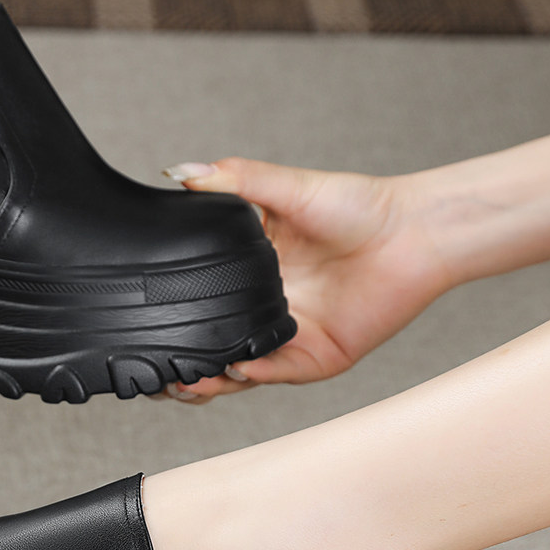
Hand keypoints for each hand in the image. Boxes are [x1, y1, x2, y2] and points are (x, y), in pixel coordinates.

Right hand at [161, 158, 452, 401]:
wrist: (414, 232)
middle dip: (179, 364)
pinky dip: (253, 371)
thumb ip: (232, 180)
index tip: (136, 320)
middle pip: (209, 346)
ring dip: (209, 379)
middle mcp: (262, 308)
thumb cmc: (358, 206)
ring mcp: (287, 336)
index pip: (198, 301)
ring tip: (185, 379)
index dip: (167, 314)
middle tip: (155, 369)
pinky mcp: (316, 357)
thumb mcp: (285, 186)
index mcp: (249, 272)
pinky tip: (235, 365)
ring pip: (236, 370)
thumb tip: (177, 170)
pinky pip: (277, 371)